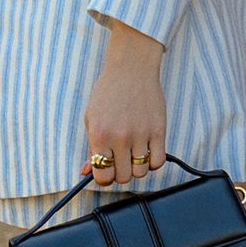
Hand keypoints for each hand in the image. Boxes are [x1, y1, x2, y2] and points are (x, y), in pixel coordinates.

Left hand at [82, 22, 166, 186]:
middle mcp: (120, 136)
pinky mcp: (159, 130)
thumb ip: (90, 147)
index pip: (102, 175)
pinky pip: (158, 162)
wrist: (131, 68)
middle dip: (121, 173)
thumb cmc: (108, 92)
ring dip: (137, 167)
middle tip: (120, 160)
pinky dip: (153, 162)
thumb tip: (87, 171)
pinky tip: (147, 150)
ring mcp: (141, 134)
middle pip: (123, 178)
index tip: (106, 170)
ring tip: (134, 153)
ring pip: (141, 173)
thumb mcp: (91, 118)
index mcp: (99, 134)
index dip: (104, 177)